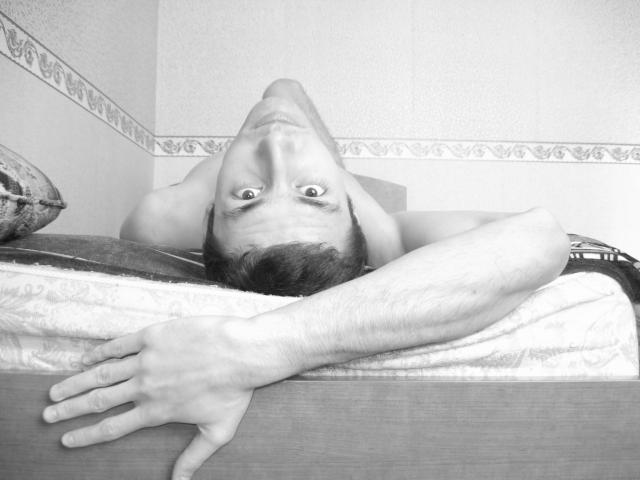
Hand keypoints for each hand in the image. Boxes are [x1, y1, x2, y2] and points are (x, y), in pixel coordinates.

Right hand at [42, 315, 285, 479]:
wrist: (243, 352)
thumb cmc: (235, 391)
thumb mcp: (217, 432)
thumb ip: (194, 458)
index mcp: (156, 411)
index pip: (112, 427)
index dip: (85, 435)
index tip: (65, 440)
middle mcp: (145, 387)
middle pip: (98, 401)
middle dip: (68, 410)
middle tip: (47, 415)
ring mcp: (147, 360)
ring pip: (101, 374)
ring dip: (75, 383)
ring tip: (55, 390)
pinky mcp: (154, 336)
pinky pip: (119, 344)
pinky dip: (100, 352)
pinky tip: (86, 358)